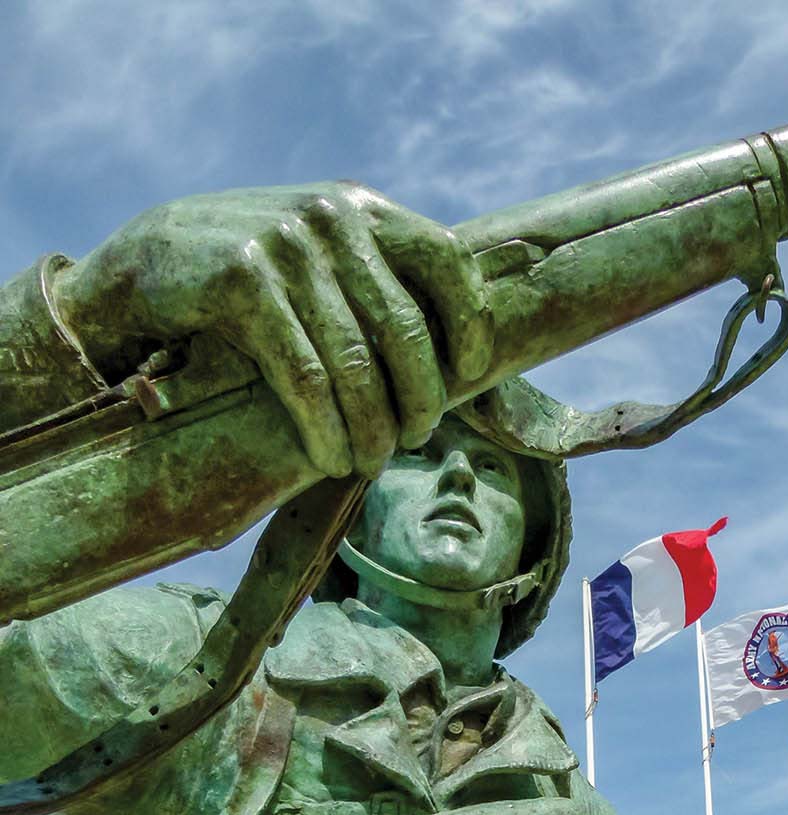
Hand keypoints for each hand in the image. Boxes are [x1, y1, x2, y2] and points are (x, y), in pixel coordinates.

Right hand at [53, 182, 492, 480]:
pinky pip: (304, 378)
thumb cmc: (252, 278)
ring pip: (356, 364)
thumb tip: (451, 358)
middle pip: (406, 328)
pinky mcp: (244, 283)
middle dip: (419, 399)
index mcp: (363, 209)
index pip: (447, 261)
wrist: (146, 261)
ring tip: (369, 462)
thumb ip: (376, 280)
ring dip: (370, 429)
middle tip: (413, 440)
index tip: (471, 378)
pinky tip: (331, 459)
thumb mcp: (320, 256)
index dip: (470, 327)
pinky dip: (326, 430)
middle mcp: (330, 219)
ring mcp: (287, 247)